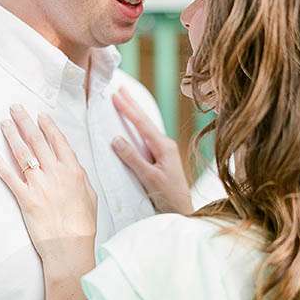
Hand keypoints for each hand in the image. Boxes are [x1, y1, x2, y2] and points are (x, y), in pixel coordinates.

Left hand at [0, 105, 96, 267]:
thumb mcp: (89, 195)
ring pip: (22, 153)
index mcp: (73, 170)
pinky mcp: (24, 198)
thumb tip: (72, 165)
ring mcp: (38, 184)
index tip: (40, 115)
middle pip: (37, 141)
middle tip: (15, 109)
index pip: (58, 141)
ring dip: (11, 135)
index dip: (47, 126)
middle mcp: (55, 173)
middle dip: (25, 122)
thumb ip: (78, 177)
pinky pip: (8, 175)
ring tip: (4, 123)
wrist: (69, 245)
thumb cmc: (82, 224)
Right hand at [111, 88, 193, 214]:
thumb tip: (117, 139)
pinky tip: (135, 125)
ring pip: (146, 127)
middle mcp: (165, 145)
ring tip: (126, 101)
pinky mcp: (162, 158)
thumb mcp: (149, 178)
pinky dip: (138, 126)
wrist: (183, 210)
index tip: (116, 95)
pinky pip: (147, 137)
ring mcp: (164, 151)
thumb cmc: (168, 196)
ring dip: (135, 113)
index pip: (142, 124)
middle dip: (132, 104)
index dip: (128, 109)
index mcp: (163, 147)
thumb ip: (133, 158)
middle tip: (120, 88)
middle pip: (145, 120)